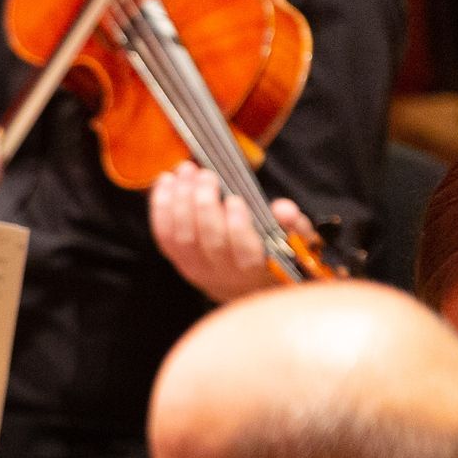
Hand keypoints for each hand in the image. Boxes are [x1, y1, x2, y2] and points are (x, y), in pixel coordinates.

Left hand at [148, 163, 311, 301]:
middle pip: (209, 241)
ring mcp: (197, 269)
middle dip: (204, 205)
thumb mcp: (296, 243)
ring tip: (185, 172)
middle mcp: (223, 273)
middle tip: (205, 175)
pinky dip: (161, 208)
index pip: (245, 252)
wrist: (244, 285)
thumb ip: (295, 226)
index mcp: (256, 270)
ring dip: (181, 201)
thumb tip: (284, 208)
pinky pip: (164, 236)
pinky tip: (165, 182)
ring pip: (183, 237)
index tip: (234, 199)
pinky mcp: (179, 261)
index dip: (237, 226)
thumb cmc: (272, 256)